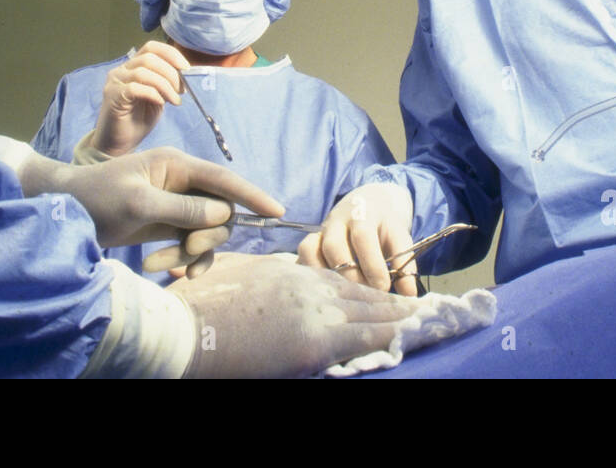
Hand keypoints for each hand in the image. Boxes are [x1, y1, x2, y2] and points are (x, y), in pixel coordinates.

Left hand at [56, 146, 282, 264]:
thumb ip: (182, 208)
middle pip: (219, 210)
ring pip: (205, 231)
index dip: (251, 195)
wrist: (66, 213)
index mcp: (176, 165)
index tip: (276, 210)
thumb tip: (223, 213)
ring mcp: (176, 203)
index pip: (223, 179)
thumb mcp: (139, 204)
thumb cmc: (98, 198)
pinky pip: (189, 243)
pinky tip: (164, 269)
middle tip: (186, 250)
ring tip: (157, 265)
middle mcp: (181, 181)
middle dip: (207, 235)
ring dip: (188, 253)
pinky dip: (181, 259)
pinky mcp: (168, 224)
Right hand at [91, 42, 189, 156]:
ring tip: (175, 100)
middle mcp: (121, 70)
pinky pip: (135, 87)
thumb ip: (165, 83)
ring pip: (144, 72)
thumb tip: (184, 73)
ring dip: (165, 85)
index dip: (171, 54)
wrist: (118, 144)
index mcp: (133, 67)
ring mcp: (115, 82)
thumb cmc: (137, 121)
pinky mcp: (113, 96)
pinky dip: (153, 93)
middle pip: (149, 58)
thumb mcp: (158, 98)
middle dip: (171, 72)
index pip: (151, 48)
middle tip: (182, 90)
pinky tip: (160, 103)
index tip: (186, 68)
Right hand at [169, 254, 419, 377]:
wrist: (181, 327)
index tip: (386, 297)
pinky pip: (368, 337)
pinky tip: (418, 331)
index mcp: (288, 273)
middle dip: (394, 302)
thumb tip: (259, 278)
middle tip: (425, 307)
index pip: (339, 282)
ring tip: (433, 318)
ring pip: (373, 312)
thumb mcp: (226, 279)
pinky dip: (397, 333)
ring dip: (404, 317)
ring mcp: (315, 312)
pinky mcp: (316, 342)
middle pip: (362, 293)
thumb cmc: (194, 308)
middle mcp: (308, 286)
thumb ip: (250, 276)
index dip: (366, 290)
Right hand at [297, 183, 417, 296]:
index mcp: (362, 213)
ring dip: (325, 276)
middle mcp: (336, 221)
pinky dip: (308, 275)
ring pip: (310, 251)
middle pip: (333, 246)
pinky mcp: (308, 242)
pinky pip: (300, 258)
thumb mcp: (399, 238)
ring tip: (343, 295)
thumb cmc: (383, 226)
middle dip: (349, 276)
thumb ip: (404, 263)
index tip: (383, 288)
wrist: (365, 204)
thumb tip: (408, 294)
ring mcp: (319, 231)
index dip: (372, 264)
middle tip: (365, 294)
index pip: (363, 237)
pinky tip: (324, 292)